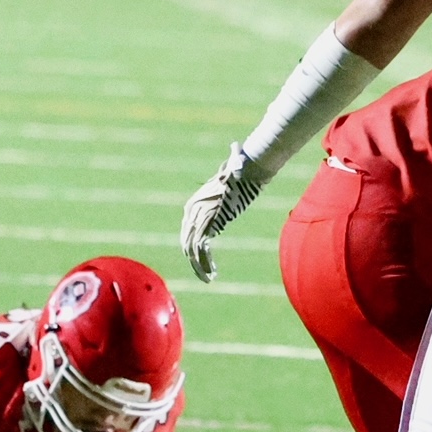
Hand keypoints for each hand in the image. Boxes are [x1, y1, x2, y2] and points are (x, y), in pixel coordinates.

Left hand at [180, 145, 263, 281]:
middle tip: (204, 276)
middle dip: (194, 262)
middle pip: (186, 242)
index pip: (187, 232)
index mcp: (193, 205)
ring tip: (208, 279)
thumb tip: (236, 152)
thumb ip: (228, 174)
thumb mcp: (229, 177)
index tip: (203, 262)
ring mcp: (199, 216)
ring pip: (192, 249)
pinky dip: (205, 263)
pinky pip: (201, 248)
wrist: (245, 169)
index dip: (193, 249)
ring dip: (199, 266)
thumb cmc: (240, 170)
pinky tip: (212, 274)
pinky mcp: (209, 221)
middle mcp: (192, 211)